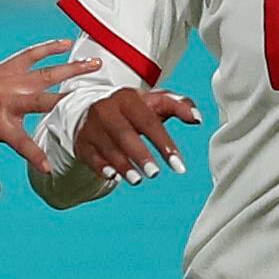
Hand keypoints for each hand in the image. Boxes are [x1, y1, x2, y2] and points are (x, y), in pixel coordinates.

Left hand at [0, 42, 101, 201]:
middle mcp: (5, 98)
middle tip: (98, 99)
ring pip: (44, 72)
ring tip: (97, 63)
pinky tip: (67, 42)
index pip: (22, 143)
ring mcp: (6, 80)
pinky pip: (30, 55)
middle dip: (70, 100)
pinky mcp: (4, 69)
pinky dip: (48, 48)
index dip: (36, 156)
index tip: (52, 168)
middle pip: (44, 99)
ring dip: (71, 68)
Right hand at [65, 86, 203, 187]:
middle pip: (125, 134)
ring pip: (107, 147)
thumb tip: (197, 119)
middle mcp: (107, 109)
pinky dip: (101, 166)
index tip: (178, 165)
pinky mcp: (82, 141)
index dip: (164, 143)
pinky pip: (90, 156)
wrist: (92, 109)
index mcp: (128, 98)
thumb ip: (178, 106)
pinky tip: (112, 176)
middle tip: (155, 173)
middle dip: (141, 154)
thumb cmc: (132, 110)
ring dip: (123, 164)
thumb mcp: (153, 103)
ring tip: (137, 180)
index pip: (149, 121)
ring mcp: (92, 126)